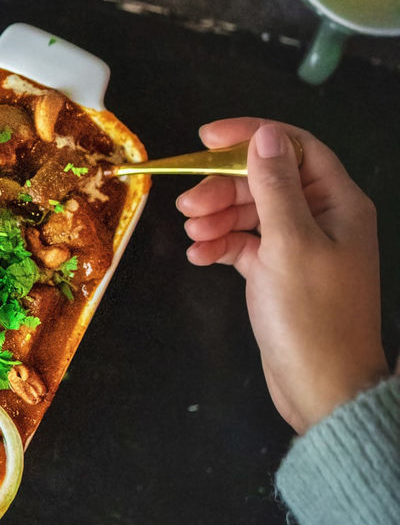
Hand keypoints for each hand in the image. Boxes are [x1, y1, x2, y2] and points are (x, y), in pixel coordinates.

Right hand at [177, 118, 387, 433]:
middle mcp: (323, 218)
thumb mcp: (290, 244)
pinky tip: (199, 257)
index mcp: (338, 203)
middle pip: (266, 180)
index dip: (251, 136)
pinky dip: (221, 246)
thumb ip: (274, 186)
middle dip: (224, 187)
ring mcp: (301, 247)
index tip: (206, 139)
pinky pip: (246, 245)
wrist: (322, 390)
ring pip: (252, 212)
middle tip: (187, 204)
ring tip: (191, 233)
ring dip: (218, 216)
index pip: (294, 147)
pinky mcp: (280, 274)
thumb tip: (264, 135)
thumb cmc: (312, 316)